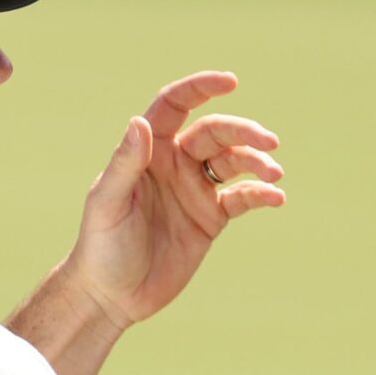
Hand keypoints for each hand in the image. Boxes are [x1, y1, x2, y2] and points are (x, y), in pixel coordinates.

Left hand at [70, 71, 284, 329]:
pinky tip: (275, 198)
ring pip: (233, 161)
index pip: (174, 106)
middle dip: (242, 131)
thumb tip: (138, 122)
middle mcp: (172, 163)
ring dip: (257, 162)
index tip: (229, 81)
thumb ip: (126, 163)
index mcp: (146, 151)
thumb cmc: (100, 243)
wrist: (112, 293)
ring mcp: (193, 189)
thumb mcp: (109, 201)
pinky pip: (241, 198)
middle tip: (268, 141)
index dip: (199, 88)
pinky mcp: (210, 218)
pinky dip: (260, 194)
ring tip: (274, 173)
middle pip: (213, 133)